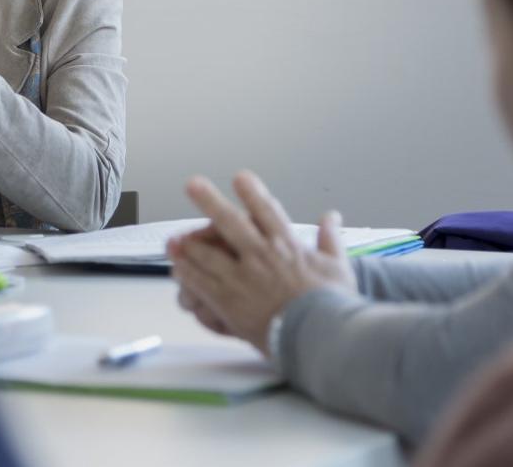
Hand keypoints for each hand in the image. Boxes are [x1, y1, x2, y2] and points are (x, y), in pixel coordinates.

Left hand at [167, 170, 356, 353]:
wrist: (320, 336)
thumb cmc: (333, 305)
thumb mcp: (338, 266)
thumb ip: (331, 238)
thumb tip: (332, 216)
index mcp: (287, 244)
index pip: (266, 210)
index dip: (252, 191)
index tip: (240, 177)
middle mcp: (261, 255)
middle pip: (229, 222)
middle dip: (209, 201)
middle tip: (192, 184)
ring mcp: (243, 277)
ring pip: (208, 253)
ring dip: (188, 244)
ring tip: (173, 237)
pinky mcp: (230, 301)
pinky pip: (202, 283)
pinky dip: (188, 273)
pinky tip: (177, 268)